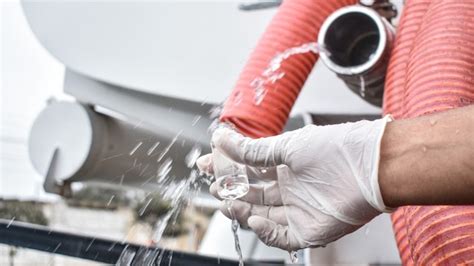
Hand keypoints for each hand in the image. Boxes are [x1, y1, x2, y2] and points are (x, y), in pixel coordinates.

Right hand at [197, 116, 392, 250]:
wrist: (370, 167)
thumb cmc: (335, 150)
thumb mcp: (287, 146)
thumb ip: (252, 150)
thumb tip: (221, 138)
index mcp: (286, 165)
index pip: (249, 168)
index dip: (226, 167)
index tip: (206, 163)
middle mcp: (292, 187)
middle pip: (253, 194)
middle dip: (231, 190)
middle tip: (215, 186)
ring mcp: (300, 209)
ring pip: (262, 215)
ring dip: (242, 210)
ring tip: (226, 201)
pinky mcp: (310, 229)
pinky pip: (281, 235)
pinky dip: (265, 231)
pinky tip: (254, 219)